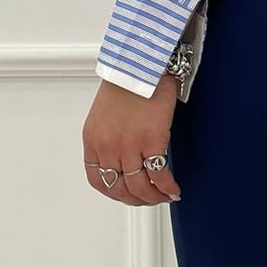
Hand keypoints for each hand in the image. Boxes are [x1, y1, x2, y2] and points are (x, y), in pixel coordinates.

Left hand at [83, 76, 182, 206]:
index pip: (98, 180)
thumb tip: (123, 160)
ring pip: (140, 187)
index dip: (114, 193)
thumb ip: (109, 139)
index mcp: (93, 141)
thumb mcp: (104, 116)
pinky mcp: (151, 141)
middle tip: (149, 200)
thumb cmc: (126, 83)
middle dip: (136, 200)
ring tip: (164, 196)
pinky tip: (173, 189)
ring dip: (153, 197)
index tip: (127, 195)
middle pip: (120, 188)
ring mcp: (128, 146)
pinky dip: (167, 187)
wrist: (141, 66)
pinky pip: (160, 175)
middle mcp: (107, 146)